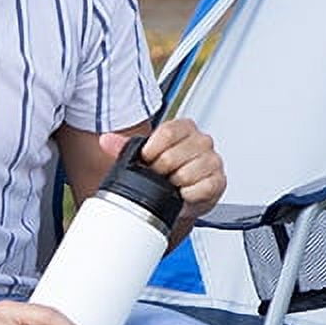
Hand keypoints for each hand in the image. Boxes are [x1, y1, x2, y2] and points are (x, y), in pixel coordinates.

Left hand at [103, 116, 226, 223]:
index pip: (167, 133)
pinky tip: (184, 193)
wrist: (183, 196)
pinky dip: (188, 195)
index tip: (147, 160)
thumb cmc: (167, 172)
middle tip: (160, 176)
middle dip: (160, 171)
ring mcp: (213, 160)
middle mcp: (202, 141)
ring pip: (185, 173)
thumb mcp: (145, 156)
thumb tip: (106, 140)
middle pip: (173, 155)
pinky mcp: (219, 181)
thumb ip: (125, 146)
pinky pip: (200, 188)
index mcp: (184, 128)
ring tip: (173, 184)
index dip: (152, 151)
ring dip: (174, 184)